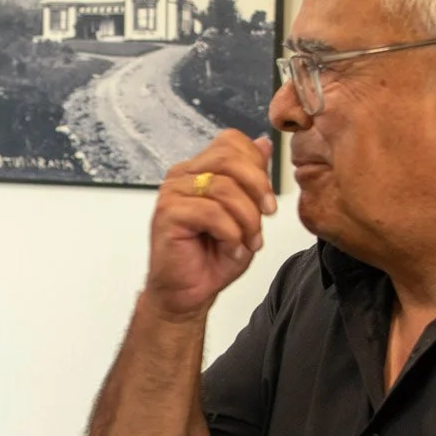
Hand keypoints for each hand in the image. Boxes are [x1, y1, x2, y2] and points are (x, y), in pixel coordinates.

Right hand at [144, 130, 275, 321]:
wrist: (188, 294)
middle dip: (258, 188)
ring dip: (246, 219)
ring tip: (248, 241)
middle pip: (229, 158)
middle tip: (268, 215)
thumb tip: (263, 143)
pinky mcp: (168, 214)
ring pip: (225, 188)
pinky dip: (231, 234)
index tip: (268, 199)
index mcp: (199, 169)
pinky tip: (231, 248)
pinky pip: (211, 213)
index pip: (231, 142)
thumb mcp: (246, 213)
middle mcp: (183, 176)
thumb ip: (252, 179)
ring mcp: (173, 193)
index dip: (257, 165)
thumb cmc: (212, 258)